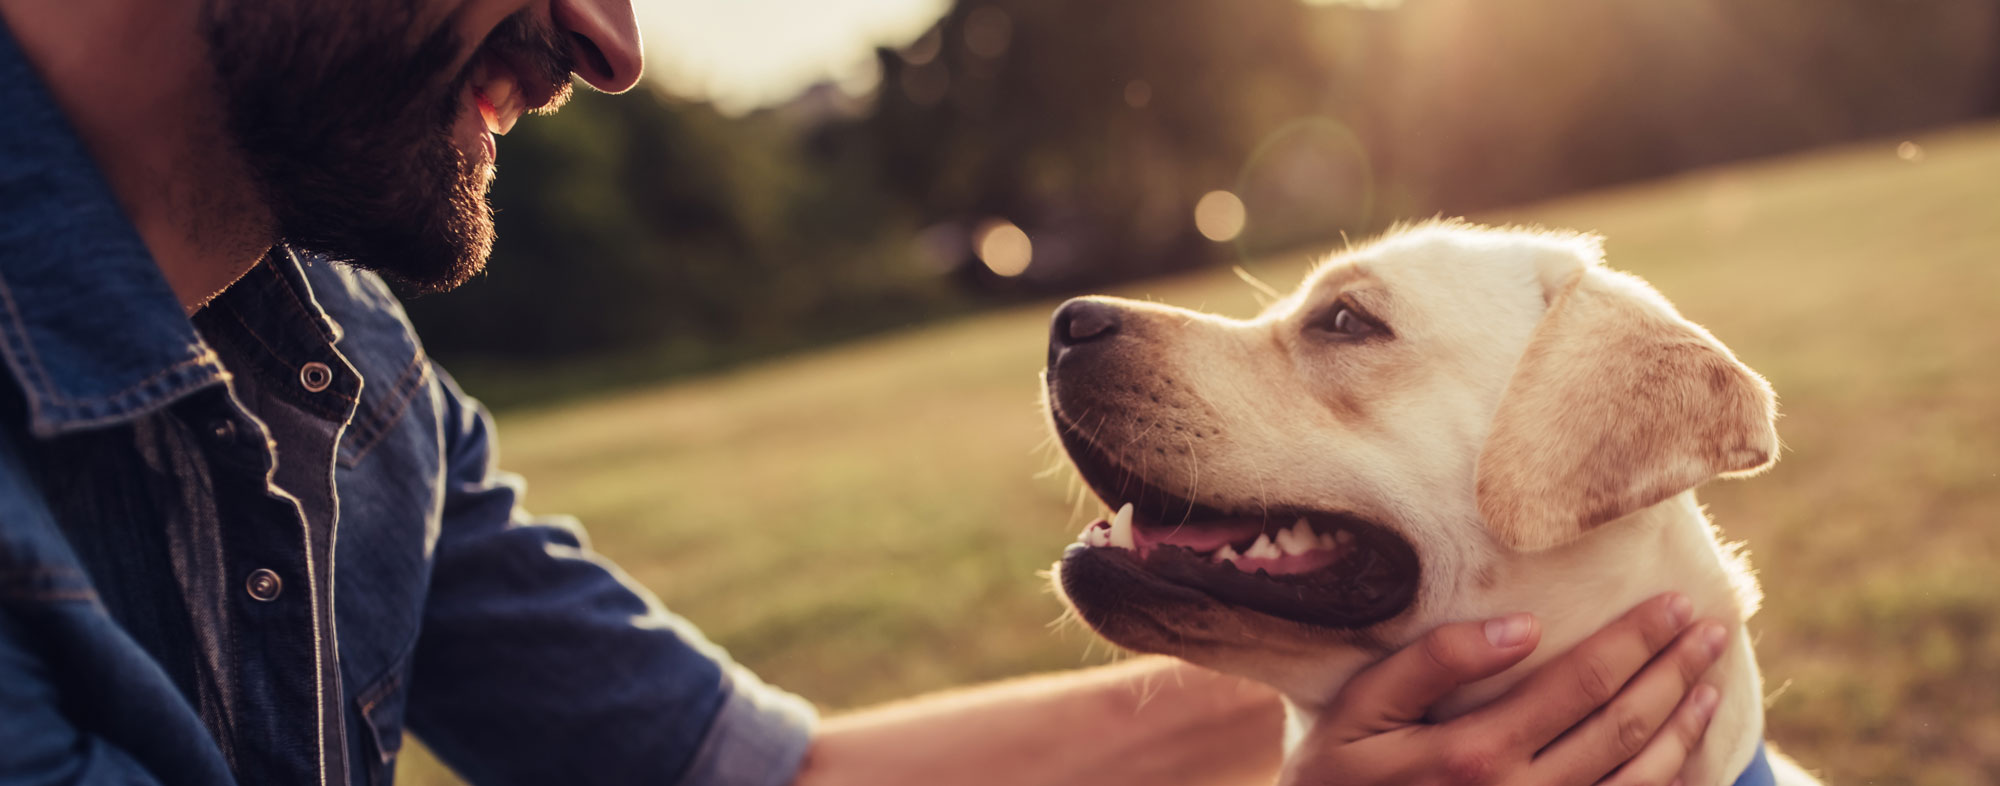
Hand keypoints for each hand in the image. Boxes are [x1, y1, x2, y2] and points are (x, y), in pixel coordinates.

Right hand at [1279, 593, 1727, 785]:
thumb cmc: (1332, 778)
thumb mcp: (1356, 710)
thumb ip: (1433, 661)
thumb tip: (1523, 627)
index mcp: (1476, 754)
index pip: (1584, 682)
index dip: (1637, 639)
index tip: (1675, 602)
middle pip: (1624, 727)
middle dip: (1674, 671)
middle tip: (1710, 627)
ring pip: (1640, 781)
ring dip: (1683, 728)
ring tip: (1708, 683)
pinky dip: (1666, 784)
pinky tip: (1683, 756)